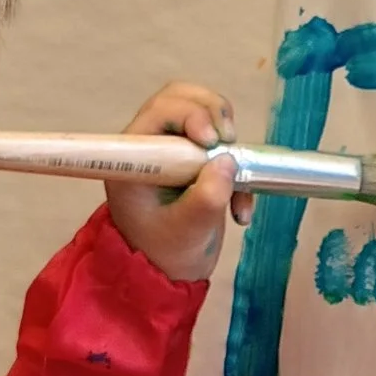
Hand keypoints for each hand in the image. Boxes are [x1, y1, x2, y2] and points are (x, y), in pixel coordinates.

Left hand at [104, 81, 245, 284]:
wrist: (168, 276)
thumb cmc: (165, 255)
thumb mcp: (187, 231)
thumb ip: (206, 198)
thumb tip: (229, 162)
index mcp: (135, 160)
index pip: (158, 112)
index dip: (189, 114)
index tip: (211, 141)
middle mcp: (150, 148)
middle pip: (181, 100)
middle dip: (213, 113)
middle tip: (229, 142)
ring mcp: (173, 152)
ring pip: (203, 113)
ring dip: (228, 138)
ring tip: (238, 173)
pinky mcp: (194, 161)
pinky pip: (220, 143)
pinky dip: (238, 166)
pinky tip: (241, 208)